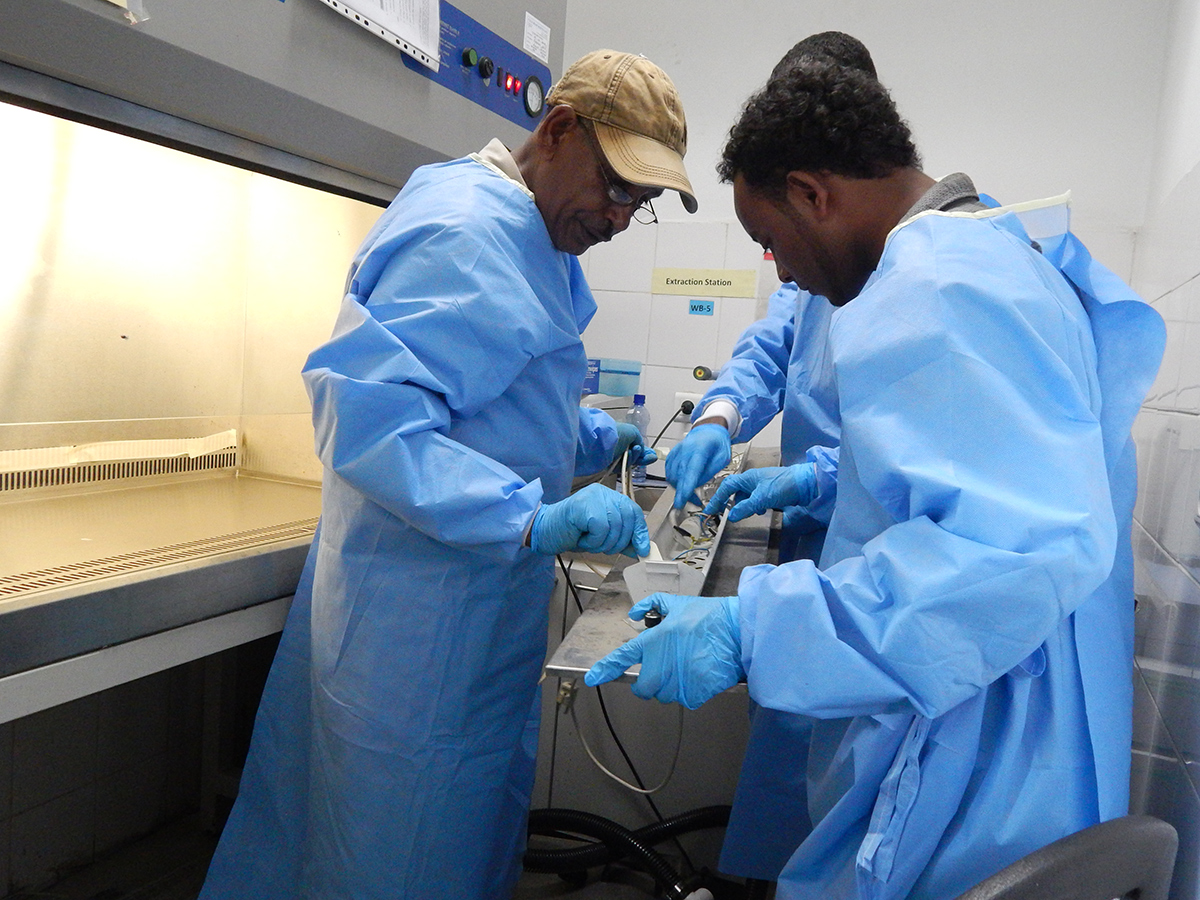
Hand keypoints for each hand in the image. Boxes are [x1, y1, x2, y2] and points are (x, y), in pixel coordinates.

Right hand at [531, 483, 650, 557]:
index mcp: (608, 496)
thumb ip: (620, 539)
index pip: (633, 511)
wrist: (543, 531)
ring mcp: (593, 497)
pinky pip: (601, 529)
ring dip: (603, 543)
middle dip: (619, 541)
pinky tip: (581, 538)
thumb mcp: (601, 537)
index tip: (641, 548)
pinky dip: (593, 541)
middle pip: (627, 518)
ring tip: (588, 541)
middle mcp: (602, 493)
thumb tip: (641, 547)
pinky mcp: (585, 506)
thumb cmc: (570, 532)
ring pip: (615, 526)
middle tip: (602, 547)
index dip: (639, 531)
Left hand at [584, 593, 742, 708]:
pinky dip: (689, 690)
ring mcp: (678, 681)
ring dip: (670, 686)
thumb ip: (651, 605)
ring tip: (686, 666)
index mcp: (655, 641)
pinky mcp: (695, 693)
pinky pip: (684, 699)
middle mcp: (662, 664)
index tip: (593, 678)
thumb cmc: (710, 617)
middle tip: (661, 670)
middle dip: (648, 682)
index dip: (605, 669)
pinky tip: (699, 674)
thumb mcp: (678, 603)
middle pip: (642, 688)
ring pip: (664, 694)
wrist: (739, 632)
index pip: (623, 658)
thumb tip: (634, 614)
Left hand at [614, 423, 656, 468]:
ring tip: (635, 450)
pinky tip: (629, 454)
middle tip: (651, 457)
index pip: (636, 447)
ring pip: (631, 462)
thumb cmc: (618, 432)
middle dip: (644, 457)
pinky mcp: (611, 465)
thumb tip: (641, 448)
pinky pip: (623, 467)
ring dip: (636, 457)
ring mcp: (615, 457)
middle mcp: (619, 448)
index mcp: (624, 438)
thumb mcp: (634, 432)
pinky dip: (628, 462)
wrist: (603, 440)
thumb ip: (640, 441)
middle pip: (635, 457)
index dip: (645, 452)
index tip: (653, 455)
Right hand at [665, 423, 731, 508]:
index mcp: (699, 449)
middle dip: (684, 493)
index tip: (681, 501)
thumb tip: (697, 484)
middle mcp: (684, 450)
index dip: (685, 488)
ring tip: (692, 494)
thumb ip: (711, 471)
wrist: (707, 430)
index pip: (690, 472)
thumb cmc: (717, 443)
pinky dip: (675, 482)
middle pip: (679, 476)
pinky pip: (669, 473)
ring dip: (680, 488)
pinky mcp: (671, 456)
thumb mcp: (723, 457)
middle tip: (694, 502)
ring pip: (672, 477)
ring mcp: (676, 453)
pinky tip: (684, 484)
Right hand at [703, 464, 816, 522]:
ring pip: (746, 497)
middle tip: (730, 515)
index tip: (709, 511)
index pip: (726, 487)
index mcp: (747, 478)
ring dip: (746, 506)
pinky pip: (756, 499)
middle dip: (732, 503)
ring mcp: (762, 485)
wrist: (805, 483)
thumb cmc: (783, 485)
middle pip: (736, 492)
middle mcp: (752, 480)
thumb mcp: (762, 498)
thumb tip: (731, 516)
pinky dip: (756, 506)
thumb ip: (745, 507)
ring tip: (751, 513)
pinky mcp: (770, 492)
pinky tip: (762, 510)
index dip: (717, 498)